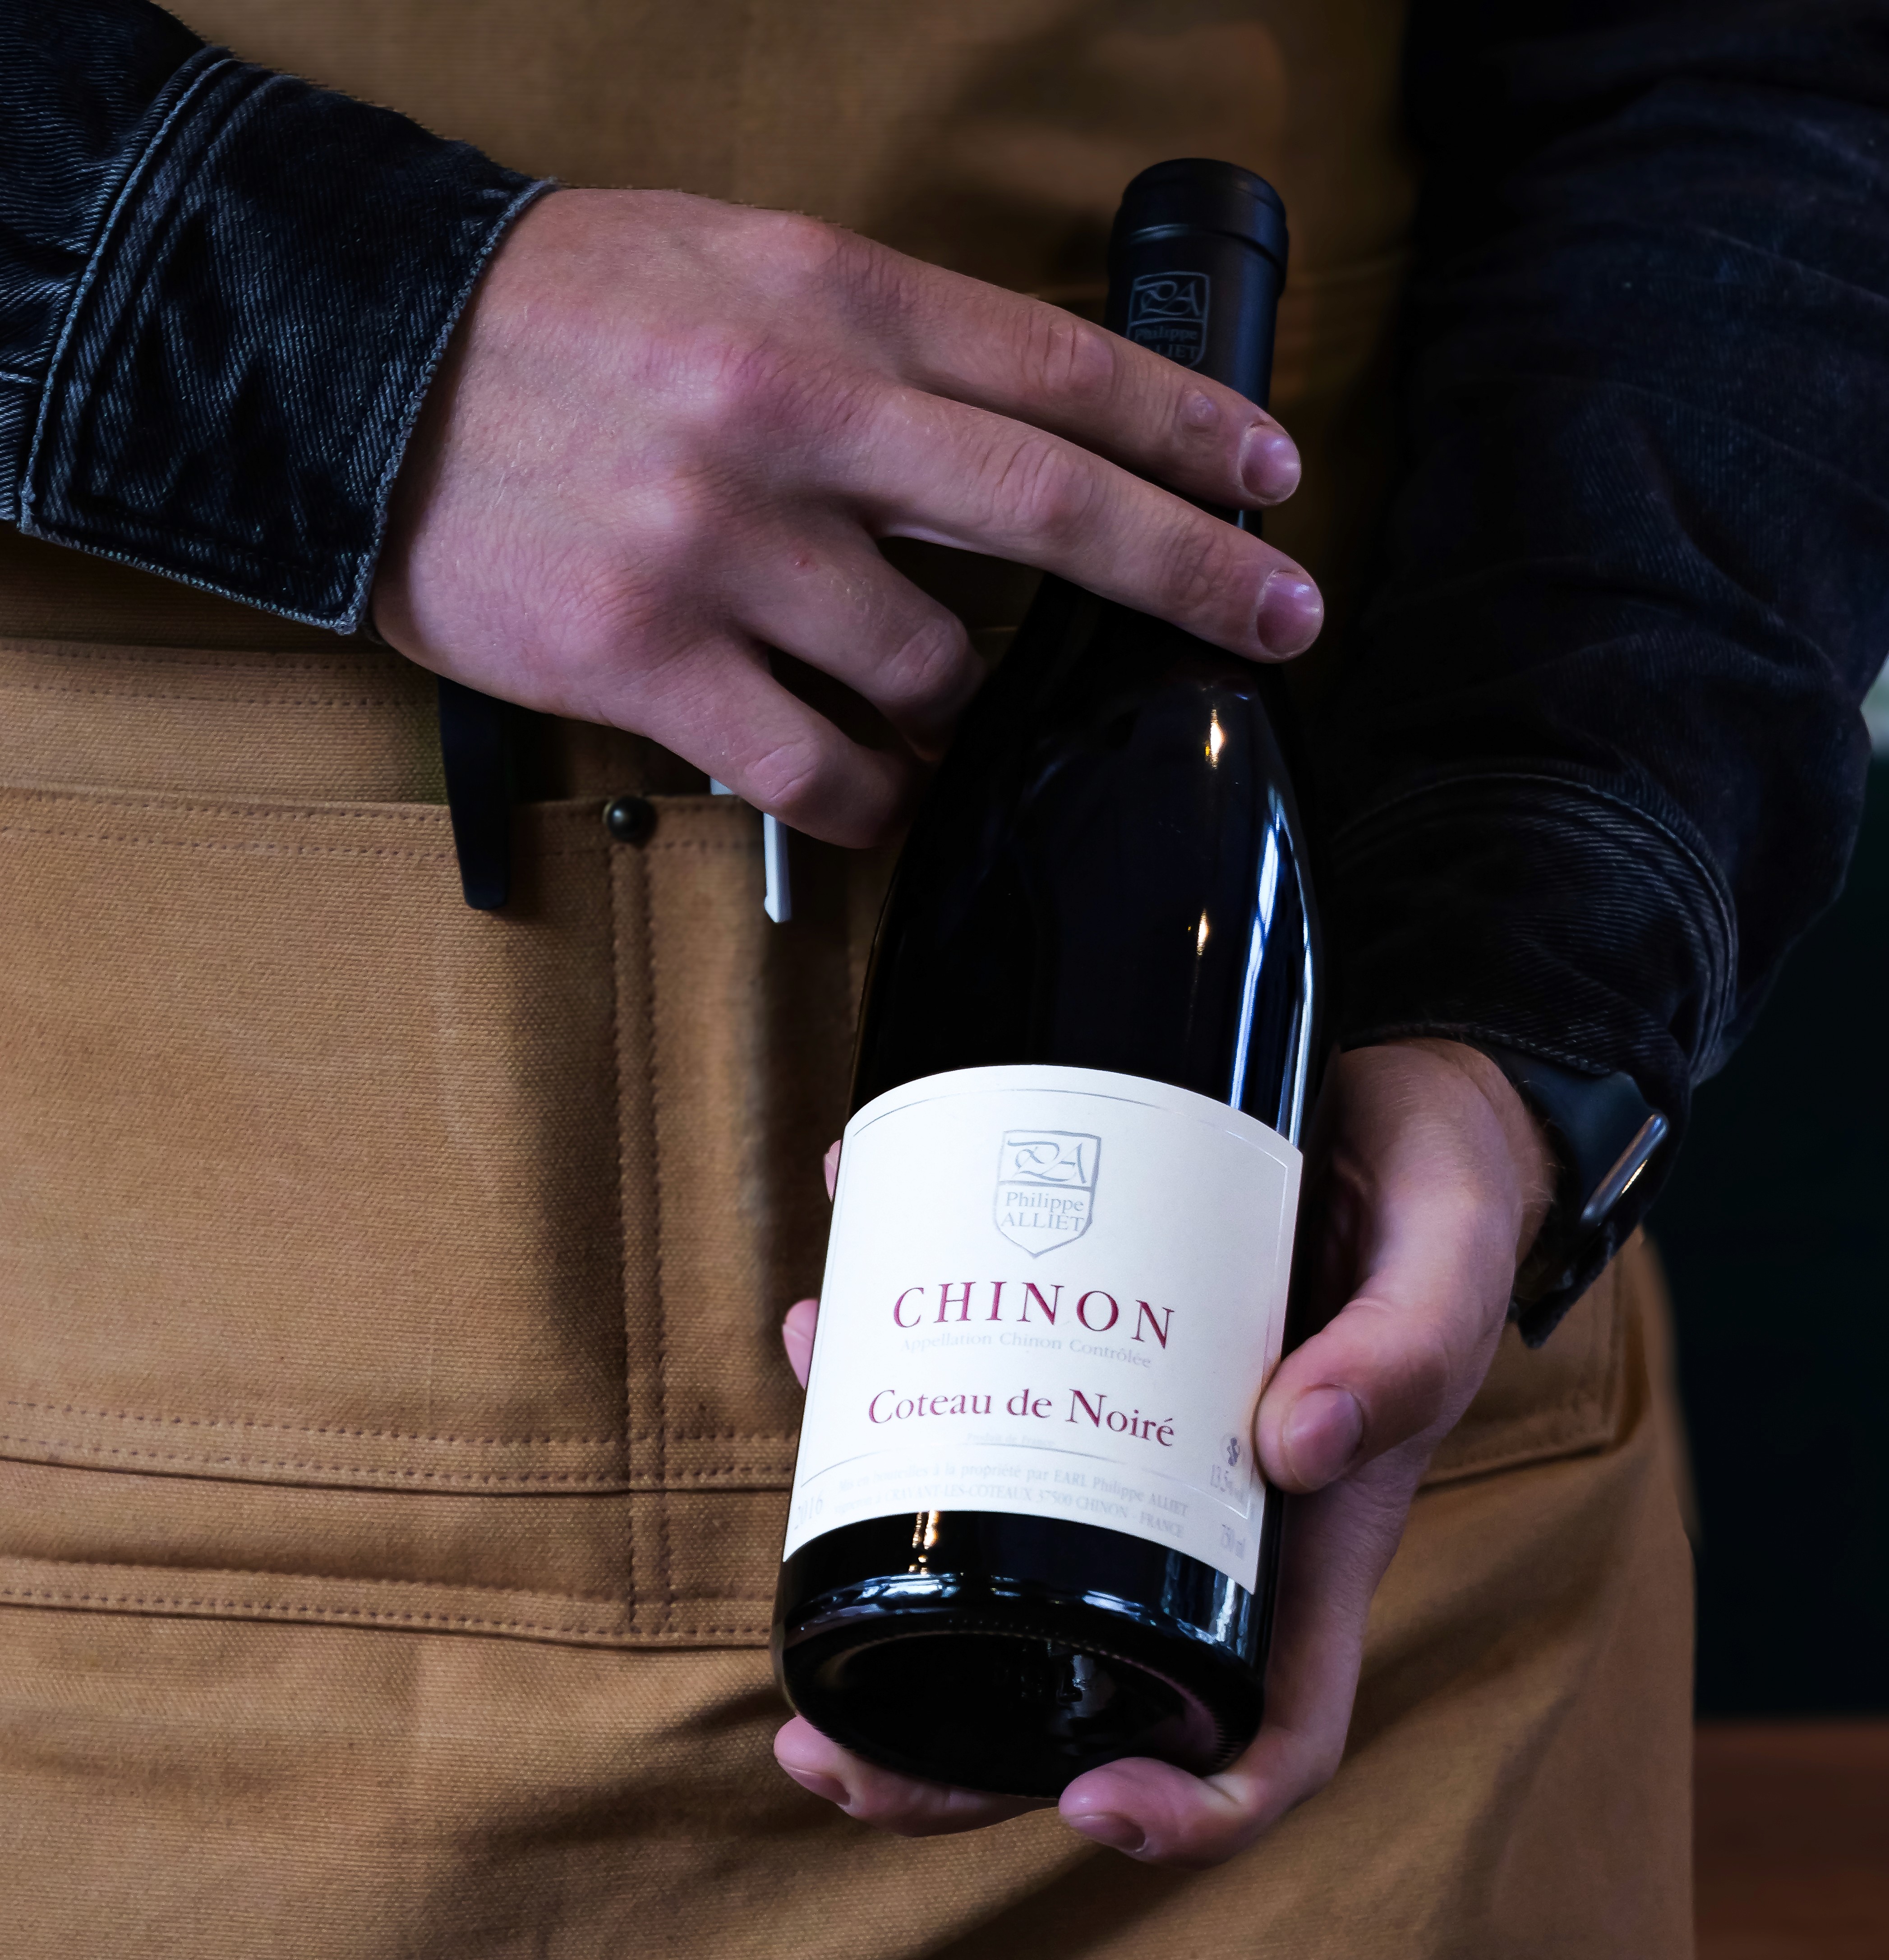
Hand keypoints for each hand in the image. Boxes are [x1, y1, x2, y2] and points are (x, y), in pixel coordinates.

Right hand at [372, 189, 1321, 847]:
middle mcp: (788, 416)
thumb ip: (870, 341)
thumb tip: (1002, 438)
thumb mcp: (729, 264)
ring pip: (930, 668)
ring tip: (951, 717)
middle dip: (1189, 573)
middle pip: (1048, 511)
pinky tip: (884, 794)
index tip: (1266, 475)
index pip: (1053, 366)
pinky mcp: (648, 660)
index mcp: (823, 299)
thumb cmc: (549, 319)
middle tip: (1280, 618)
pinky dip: (875, 796)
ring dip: (968, 711)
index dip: (1182, 429)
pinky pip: (818, 767)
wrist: (351, 369)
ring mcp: (720, 546)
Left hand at [774, 1041, 1553, 1864]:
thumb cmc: (1436, 1203)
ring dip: (872, 1574)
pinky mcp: (1070, 1363)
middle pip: (1070, 1698)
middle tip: (813, 1757)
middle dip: (939, 1759)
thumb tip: (1298, 1440)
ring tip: (793, 1510)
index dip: (1189, 1809)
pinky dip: (877, 1376)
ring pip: (984, 1564)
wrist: (1387, 1106)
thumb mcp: (1448, 1258)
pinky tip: (822, 1314)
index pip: (1264, 1737)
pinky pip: (961, 1406)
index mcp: (1307, 1549)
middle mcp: (1199, 1529)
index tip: (1090, 1806)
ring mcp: (1125, 1453)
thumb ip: (1408, 1347)